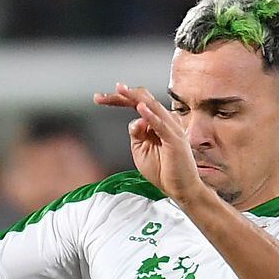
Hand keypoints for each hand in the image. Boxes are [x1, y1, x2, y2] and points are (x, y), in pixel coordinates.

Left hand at [93, 84, 203, 204]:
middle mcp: (164, 120)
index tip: (98, 98)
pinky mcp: (175, 139)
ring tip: (121, 90)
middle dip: (122, 95)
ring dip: (135, 98)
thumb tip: (134, 120)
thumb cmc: (163, 170)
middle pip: (142, 100)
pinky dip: (151, 116)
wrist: (180, 188)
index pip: (136, 104)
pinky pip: (161, 125)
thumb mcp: (141, 151)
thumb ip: (136, 135)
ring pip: (152, 107)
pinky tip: (140, 109)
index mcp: (155, 122)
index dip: (118, 99)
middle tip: (100, 96)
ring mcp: (171, 128)